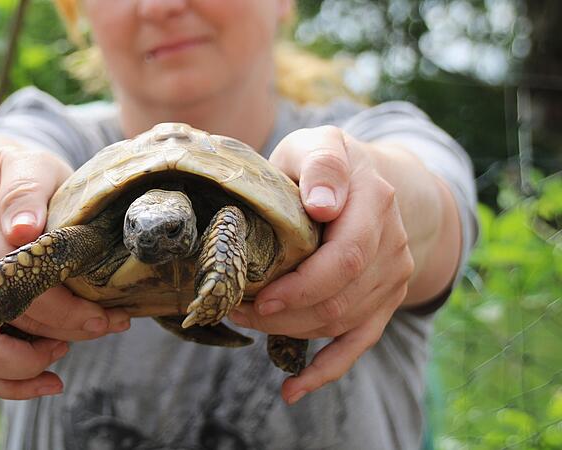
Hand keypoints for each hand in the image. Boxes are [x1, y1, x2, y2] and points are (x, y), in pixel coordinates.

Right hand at [0, 143, 129, 399]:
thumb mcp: (28, 165)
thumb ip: (25, 190)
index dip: (60, 304)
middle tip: (104, 326)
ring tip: (73, 345)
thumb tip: (22, 228)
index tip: (104, 313)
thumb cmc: (18, 178)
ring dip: (34, 364)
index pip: (13, 278)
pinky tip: (51, 380)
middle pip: (0, 321)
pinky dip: (13, 384)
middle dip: (60, 332)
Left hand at [228, 126, 414, 403]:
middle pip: (339, 299)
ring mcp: (392, 276)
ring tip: (245, 320)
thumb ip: (319, 166)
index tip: (259, 296)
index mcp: (373, 202)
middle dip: (283, 313)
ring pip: (341, 323)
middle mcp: (391, 243)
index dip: (300, 285)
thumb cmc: (325, 165)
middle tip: (236, 308)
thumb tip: (321, 205)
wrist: (371, 181)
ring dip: (289, 332)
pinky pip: (358, 344)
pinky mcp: (384, 300)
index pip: (343, 257)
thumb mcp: (318, 145)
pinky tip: (291, 390)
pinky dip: (325, 371)